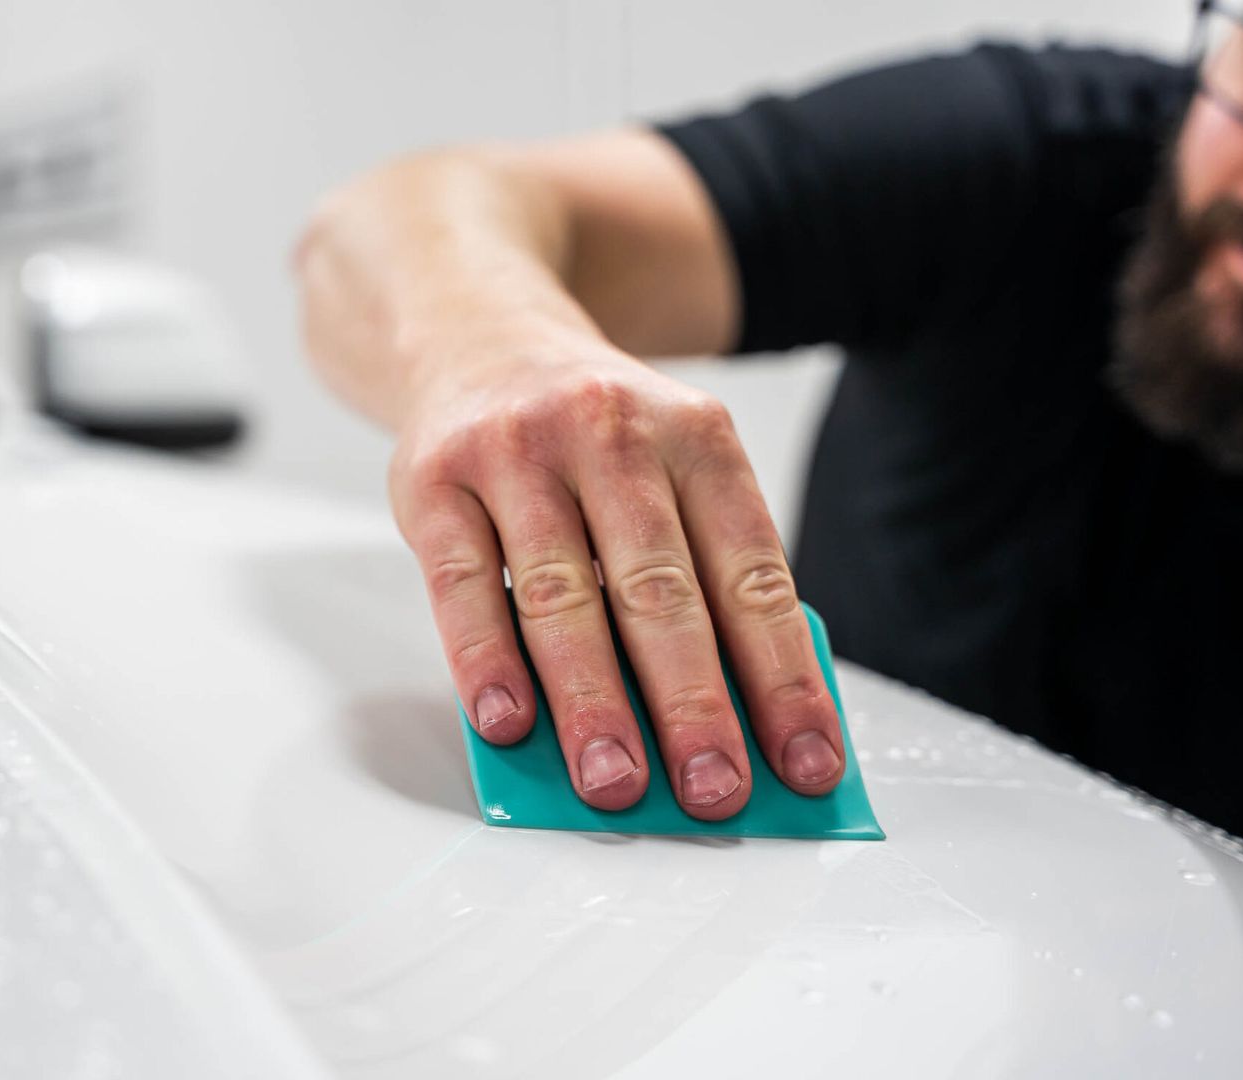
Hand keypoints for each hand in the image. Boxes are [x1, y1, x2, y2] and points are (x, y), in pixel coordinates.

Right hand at [389, 342, 844, 818]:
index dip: (784, 678)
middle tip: (715, 789)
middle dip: (693, 704)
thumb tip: (729, 722)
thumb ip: (696, 575)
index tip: (807, 763)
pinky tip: (510, 723)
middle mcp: (611, 434)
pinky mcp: (435, 480)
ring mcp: (517, 452)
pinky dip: (487, 661)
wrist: (478, 335)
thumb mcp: (667, 470)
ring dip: (592, 703)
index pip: (754, 575)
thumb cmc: (589, 439)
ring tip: (614, 783)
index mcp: (697, 438)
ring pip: (562, 595)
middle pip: (661, 589)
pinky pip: (463, 584)